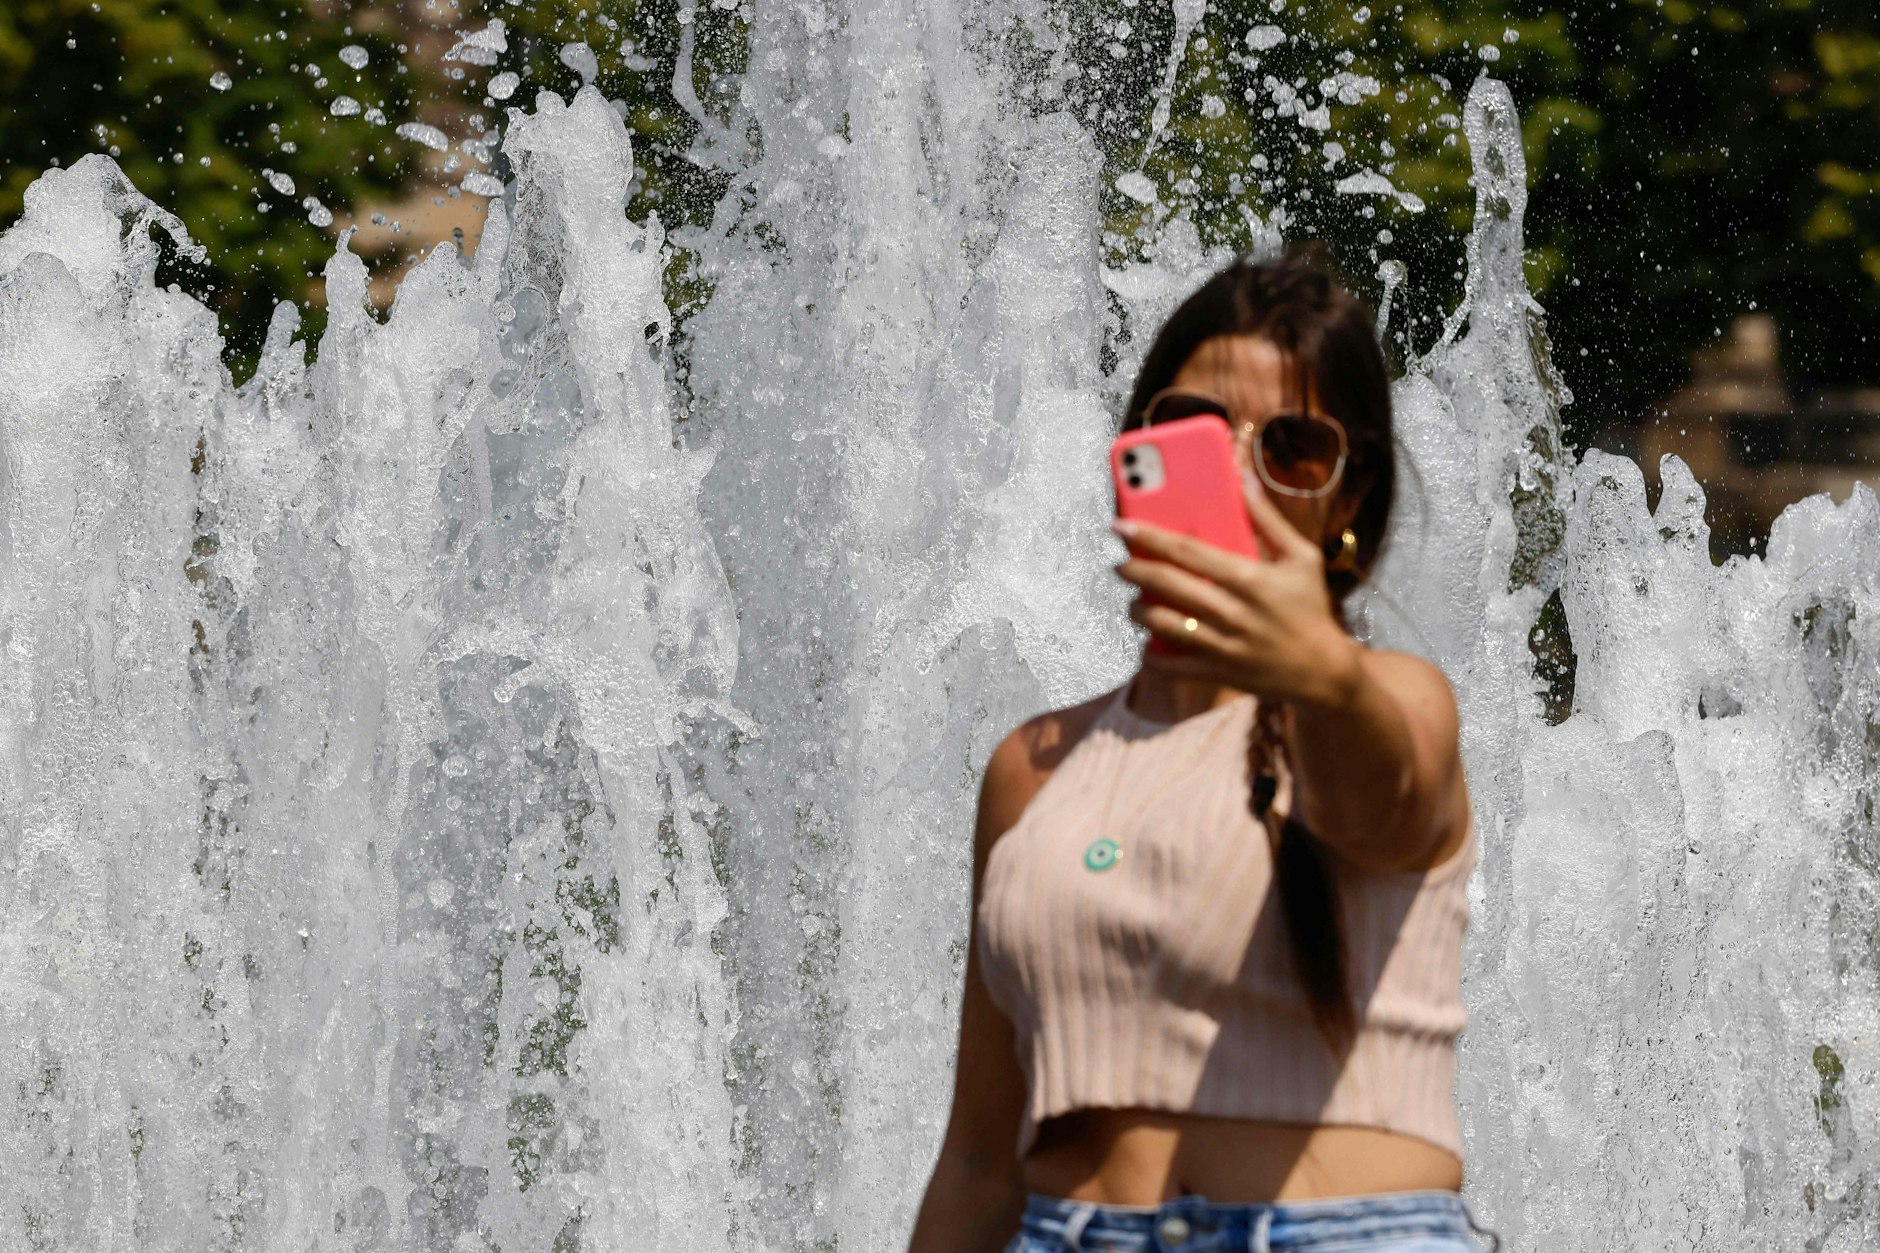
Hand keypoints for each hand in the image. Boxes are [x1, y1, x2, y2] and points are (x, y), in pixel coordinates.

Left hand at [1110, 467, 1361, 707]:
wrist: (1324, 671)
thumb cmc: (1311, 607)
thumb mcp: (1301, 557)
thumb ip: (1268, 519)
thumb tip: (1244, 476)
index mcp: (1248, 577)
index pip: (1187, 551)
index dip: (1149, 536)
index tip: (1120, 527)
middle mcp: (1231, 610)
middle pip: (1167, 585)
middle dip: (1134, 571)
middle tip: (1119, 563)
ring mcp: (1222, 645)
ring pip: (1162, 624)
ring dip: (1138, 611)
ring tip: (1134, 601)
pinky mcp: (1217, 673)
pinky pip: (1171, 666)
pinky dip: (1151, 655)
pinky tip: (1147, 642)